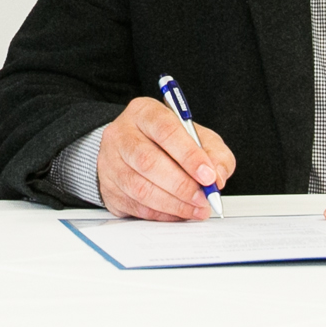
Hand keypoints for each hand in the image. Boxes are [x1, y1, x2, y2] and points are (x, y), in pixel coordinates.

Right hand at [96, 97, 235, 220]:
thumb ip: (214, 153)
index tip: (208, 176)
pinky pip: (135, 206)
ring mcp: (110, 161)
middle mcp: (121, 134)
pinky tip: (178, 212)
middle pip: (148, 161)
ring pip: (140, 188)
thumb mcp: (198, 137)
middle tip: (203, 198)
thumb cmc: (169, 141)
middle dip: (181, 185)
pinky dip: (161, 214)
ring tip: (196, 209)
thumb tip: (218, 176)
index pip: (165, 130)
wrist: (135, 148)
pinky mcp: (107, 187)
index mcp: (144, 112)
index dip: (189, 155)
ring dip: (173, 204)